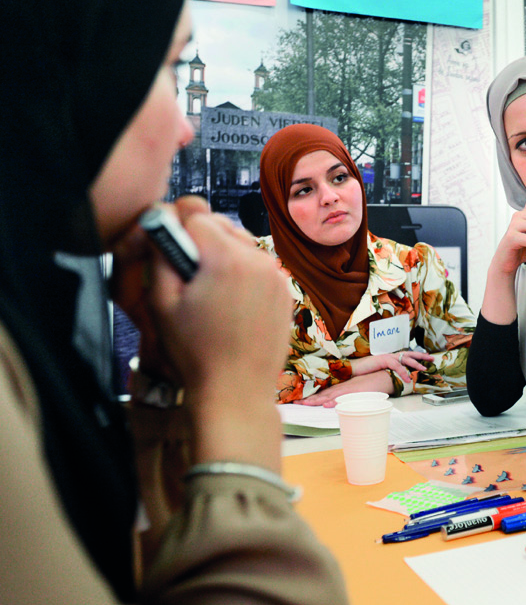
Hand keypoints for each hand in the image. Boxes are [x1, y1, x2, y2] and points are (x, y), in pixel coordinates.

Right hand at [112, 197, 292, 469]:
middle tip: (188, 276)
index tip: (171, 250)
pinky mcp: (285, 289)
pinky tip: (231, 303)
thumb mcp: (161, 302)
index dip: (177, 228)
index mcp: (227, 258)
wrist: (236, 391)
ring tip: (210, 292)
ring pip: (241, 242)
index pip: (196, 213)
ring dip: (223, 255)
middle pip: (221, 224)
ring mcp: (276, 274)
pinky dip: (243, 273)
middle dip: (201, 240)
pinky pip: (258, 265)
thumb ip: (161, 253)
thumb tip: (162, 222)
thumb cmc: (196, 353)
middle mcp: (258, 259)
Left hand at [293, 372, 393, 406]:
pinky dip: (335, 400)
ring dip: (318, 400)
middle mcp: (342, 387)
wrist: (383, 376)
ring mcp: (348, 389)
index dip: (311, 397)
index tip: (299, 401)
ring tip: (306, 404)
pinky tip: (327, 404)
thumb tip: (332, 403)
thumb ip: (344, 396)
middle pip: (323, 394)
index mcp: (341, 387)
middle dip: (309, 399)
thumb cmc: (370, 385)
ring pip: (330, 395)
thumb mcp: (354, 390)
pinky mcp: (355, 391)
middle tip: (295, 403)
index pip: (323, 393)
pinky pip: (343, 397)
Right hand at [350, 350, 434, 382]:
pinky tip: (408, 378)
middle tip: (432, 358)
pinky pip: (396, 366)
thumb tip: (397, 379)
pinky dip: (403, 372)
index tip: (427, 359)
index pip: (407, 356)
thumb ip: (390, 373)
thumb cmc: (366, 372)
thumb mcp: (381, 372)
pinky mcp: (383, 360)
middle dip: (422, 356)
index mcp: (391, 357)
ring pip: (405, 359)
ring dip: (416, 364)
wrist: (353, 369)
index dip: (417, 357)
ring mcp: (387, 357)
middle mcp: (391, 355)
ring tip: (424, 369)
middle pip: (410, 354)